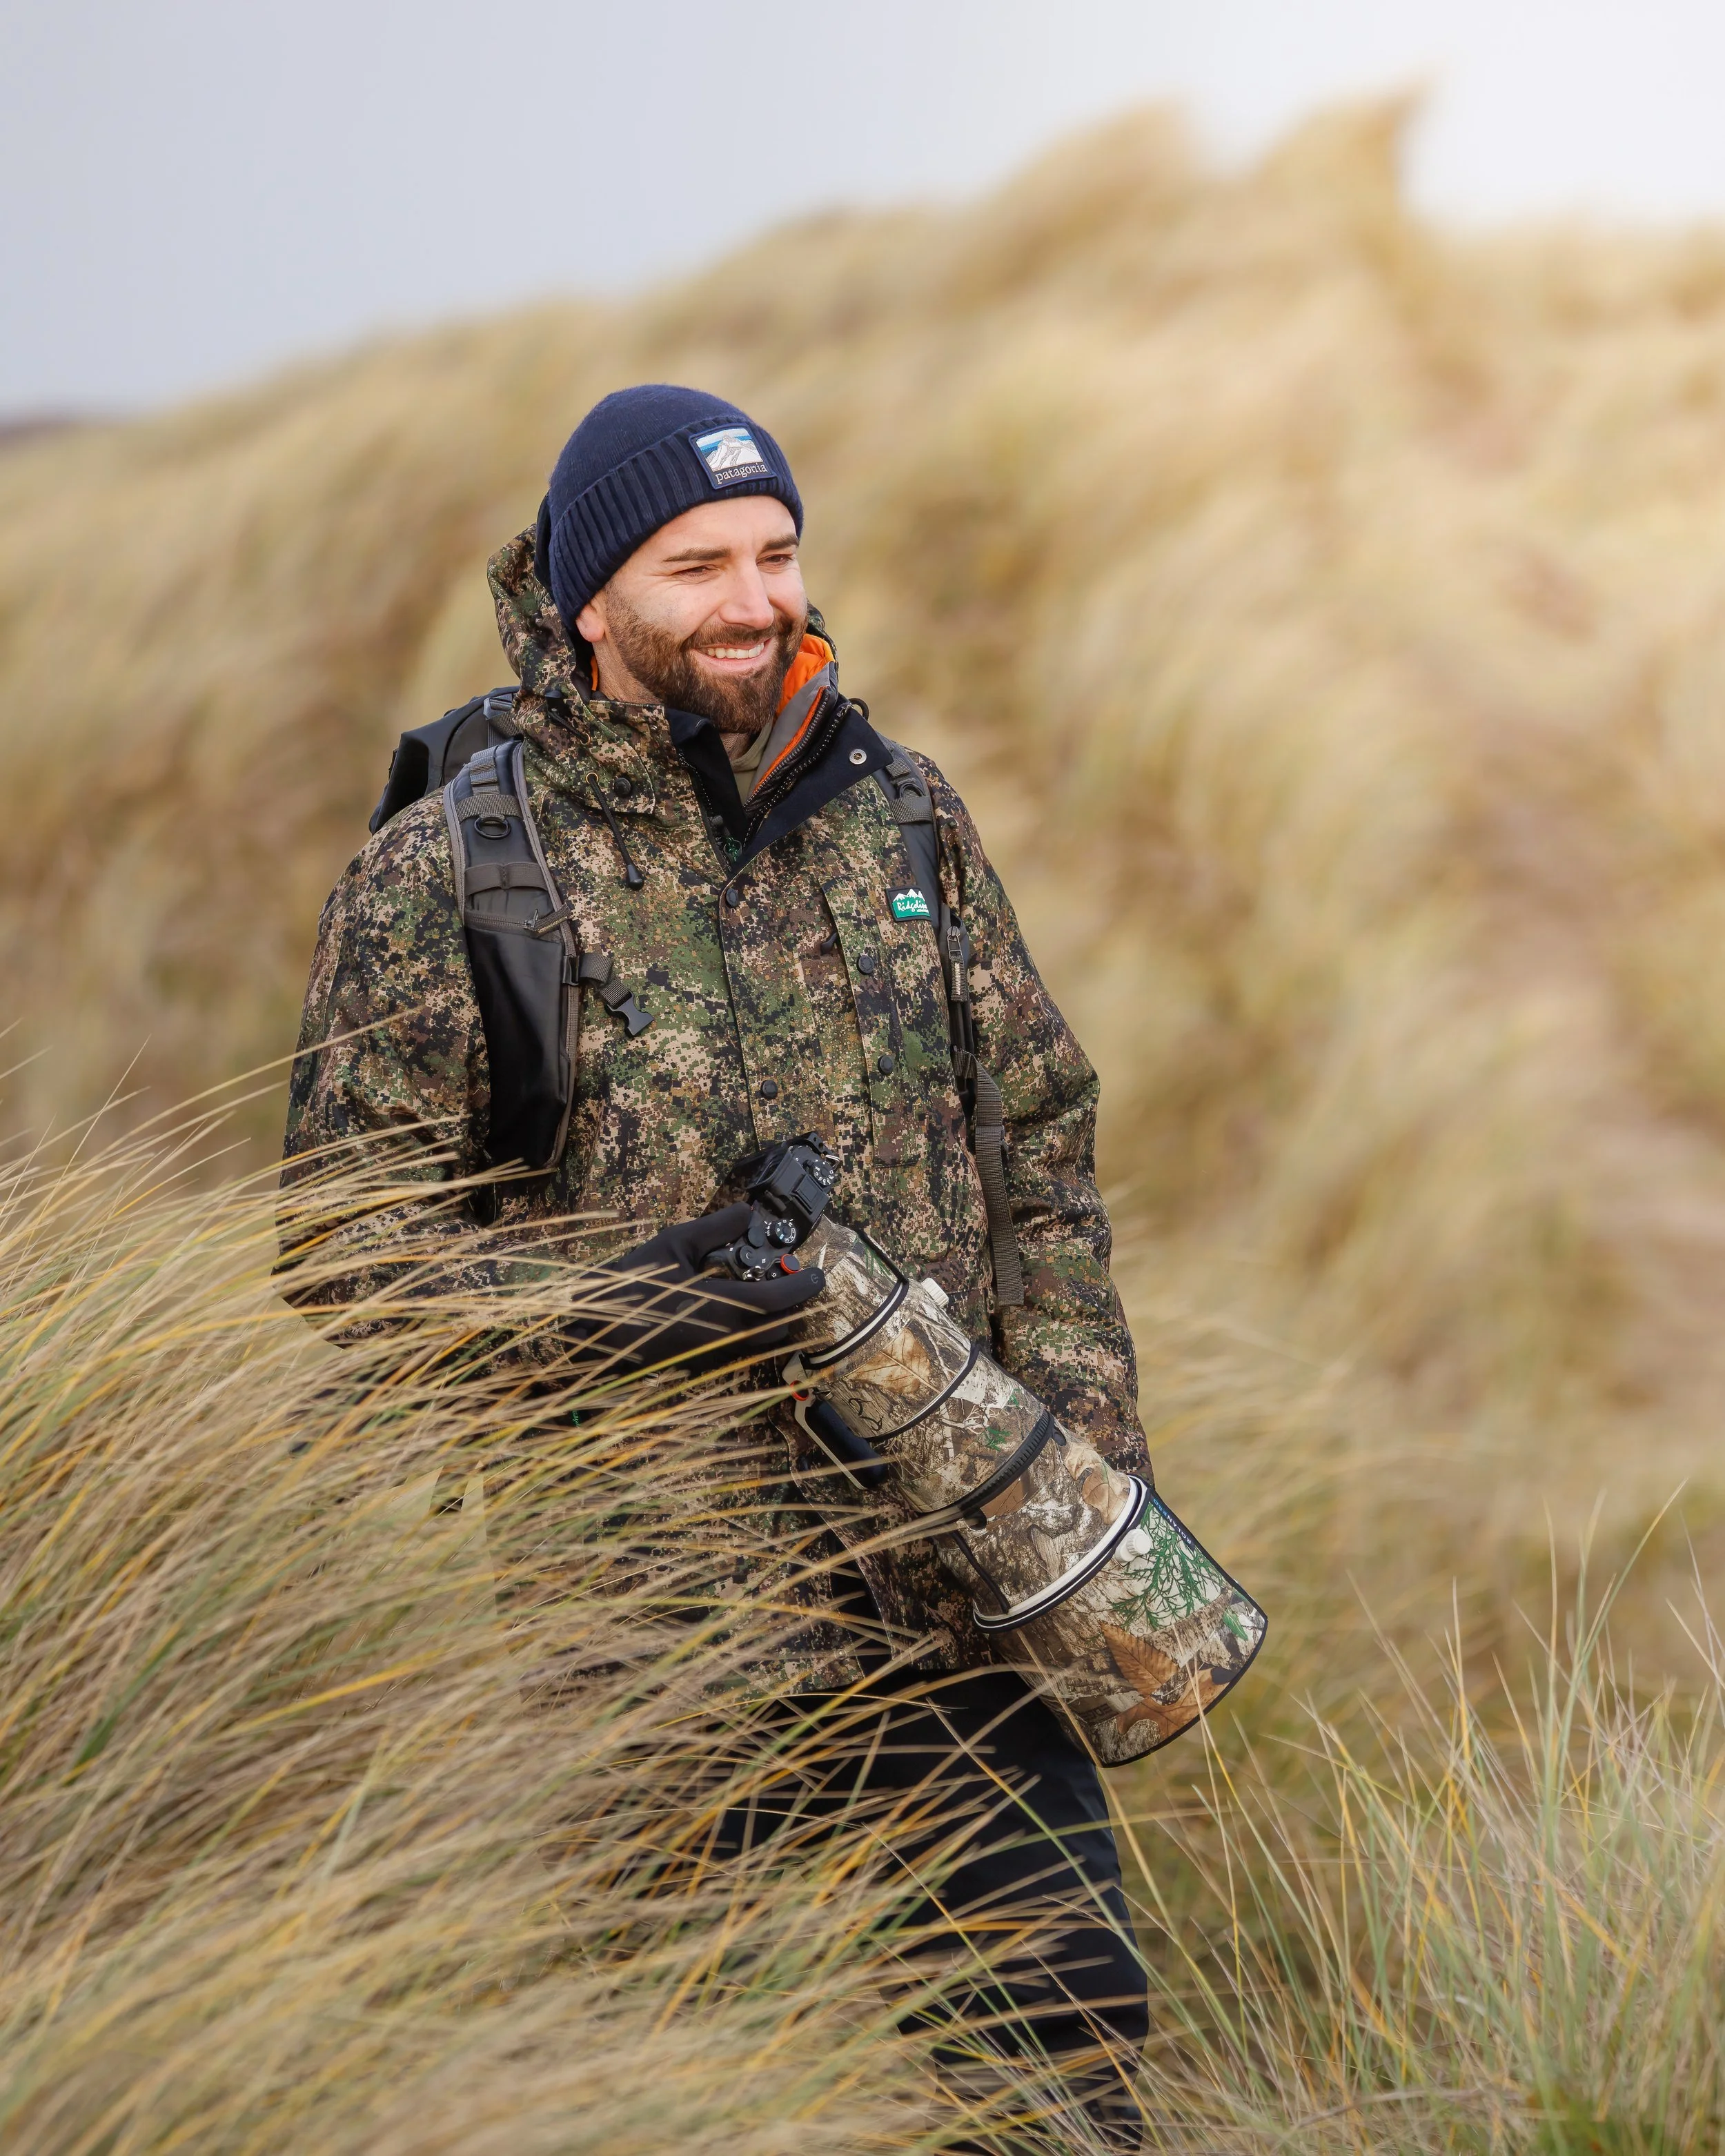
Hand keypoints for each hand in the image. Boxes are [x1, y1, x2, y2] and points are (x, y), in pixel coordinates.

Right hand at [568, 1204, 824, 1374]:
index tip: (817, 1275)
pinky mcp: (700, 1364)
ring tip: (767, 1293)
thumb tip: (748, 1213)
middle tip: (793, 1281)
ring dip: (772, 1321)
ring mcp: (711, 1356)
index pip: (776, 1301)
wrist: (592, 1332)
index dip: (802, 1288)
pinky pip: (739, 1349)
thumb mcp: (672, 1244)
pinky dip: (749, 1331)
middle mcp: (722, 1338)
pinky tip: (734, 1310)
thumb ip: (715, 1227)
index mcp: (717, 1308)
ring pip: (760, 1343)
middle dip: (793, 1307)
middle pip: (777, 1329)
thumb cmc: (630, 1285)